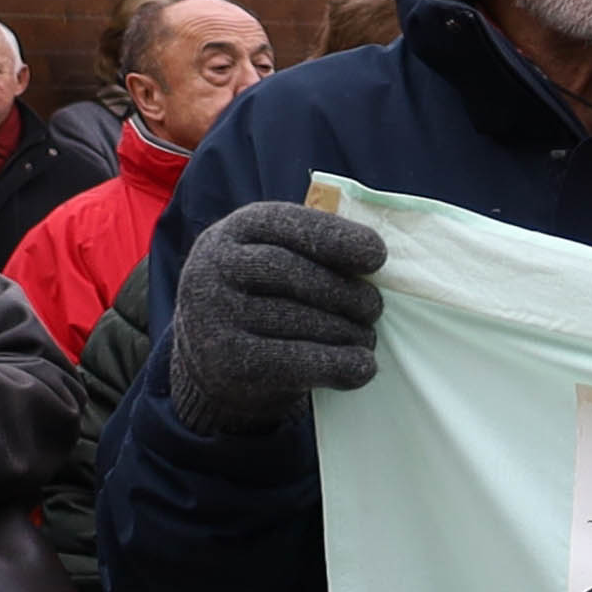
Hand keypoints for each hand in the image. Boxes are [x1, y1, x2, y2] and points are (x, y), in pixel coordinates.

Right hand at [161, 202, 388, 437]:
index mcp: (234, 233)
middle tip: (374, 308)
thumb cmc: (264, 300)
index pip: (285, 223)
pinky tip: (362, 367)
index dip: (335, 238)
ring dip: (349, 331)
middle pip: (293, 272)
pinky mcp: (225, 363)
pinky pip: (297, 361)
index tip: (378, 256)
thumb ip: (314, 250)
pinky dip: (341, 365)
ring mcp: (214, 316)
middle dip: (346, 292)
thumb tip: (378, 256)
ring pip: (300, 320)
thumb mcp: (274, 260)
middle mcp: (214, 268)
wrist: (213, 361)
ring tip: (365, 336)